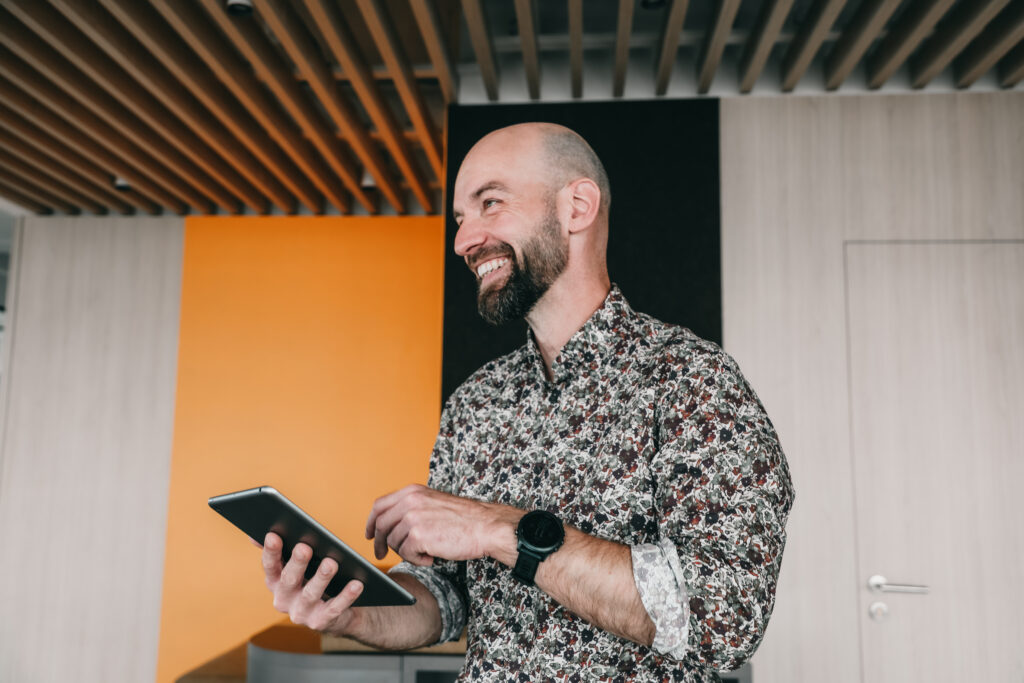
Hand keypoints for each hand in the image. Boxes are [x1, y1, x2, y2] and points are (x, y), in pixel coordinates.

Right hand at [261, 532, 363, 634]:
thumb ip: (280, 551)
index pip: (270, 566)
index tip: (273, 535)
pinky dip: (346, 596)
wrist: (336, 614)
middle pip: (288, 580)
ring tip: (331, 563)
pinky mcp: (321, 622)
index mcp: (275, 582)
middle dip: (297, 563)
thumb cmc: (313, 580)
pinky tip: (356, 584)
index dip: (271, 552)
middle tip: (305, 548)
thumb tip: (255, 535)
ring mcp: (301, 613)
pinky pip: (334, 609)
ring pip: (310, 594)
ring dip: (321, 578)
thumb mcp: (298, 566)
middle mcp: (284, 600)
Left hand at [364, 484, 521, 565]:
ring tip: (426, 552)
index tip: (369, 534)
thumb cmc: (464, 518)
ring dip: (407, 552)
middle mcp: (410, 502)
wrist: (485, 526)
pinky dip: (418, 560)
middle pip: (380, 525)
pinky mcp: (419, 536)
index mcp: (413, 491)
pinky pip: (407, 554)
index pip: (380, 506)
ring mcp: (413, 518)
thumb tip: (390, 525)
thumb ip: (412, 508)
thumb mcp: (433, 502)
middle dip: (379, 543)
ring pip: (394, 543)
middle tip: (381, 555)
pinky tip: (431, 558)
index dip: (370, 522)